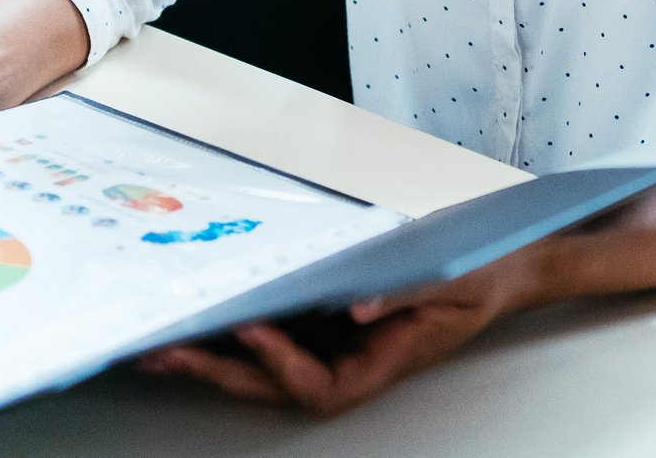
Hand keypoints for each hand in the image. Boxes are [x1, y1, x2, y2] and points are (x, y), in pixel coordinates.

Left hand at [136, 249, 541, 417]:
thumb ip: (406, 293)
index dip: (284, 367)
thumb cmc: (478, 277)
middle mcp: (354, 362)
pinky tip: (198, 315)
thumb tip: (357, 305)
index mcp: (385, 362)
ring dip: (213, 359)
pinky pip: (276, 335)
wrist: (497, 268)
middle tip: (167, 354)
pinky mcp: (327, 323)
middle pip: (277, 385)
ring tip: (159, 345)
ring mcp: (337, 346)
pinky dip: (234, 329)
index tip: (252, 330)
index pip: (324, 386)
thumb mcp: (452, 279)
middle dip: (220, 373)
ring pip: (267, 367)